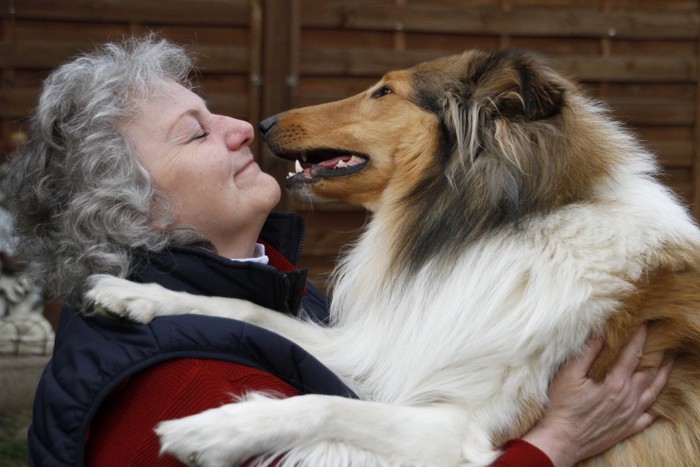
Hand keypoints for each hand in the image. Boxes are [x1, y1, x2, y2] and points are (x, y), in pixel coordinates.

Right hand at [523, 325, 672, 466]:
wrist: (562, 440)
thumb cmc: (562, 406)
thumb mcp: (568, 375)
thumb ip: (586, 353)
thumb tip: (600, 333)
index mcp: (615, 383)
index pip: (633, 354)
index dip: (640, 337)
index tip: (645, 324)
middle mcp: (628, 398)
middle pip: (650, 372)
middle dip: (657, 355)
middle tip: (664, 342)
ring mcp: (630, 415)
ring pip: (653, 392)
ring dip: (663, 376)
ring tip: (669, 364)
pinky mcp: (628, 428)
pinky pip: (649, 416)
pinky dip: (655, 406)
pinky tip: (656, 400)